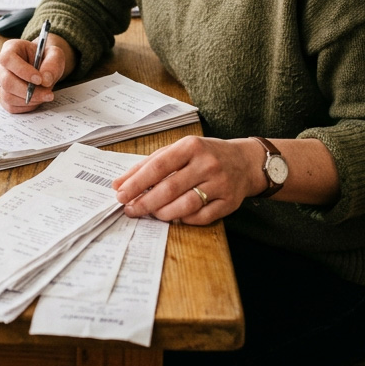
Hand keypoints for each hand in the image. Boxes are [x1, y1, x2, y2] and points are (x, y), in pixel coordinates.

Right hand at [0, 36, 68, 113]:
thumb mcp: (55, 55)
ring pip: (7, 96)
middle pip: (6, 81)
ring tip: (45, 95)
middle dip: (28, 91)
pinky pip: (10, 106)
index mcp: (10, 48)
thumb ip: (52, 64)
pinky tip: (37, 99)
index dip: (22, 70)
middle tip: (48, 93)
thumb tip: (45, 80)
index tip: (40, 79)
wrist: (42, 68)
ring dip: (29, 100)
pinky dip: (26, 106)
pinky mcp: (1, 96)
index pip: (8, 59)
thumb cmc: (45, 58)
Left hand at [112, 135, 263, 224]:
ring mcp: (220, 184)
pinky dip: (183, 219)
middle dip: (145, 202)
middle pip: (170, 188)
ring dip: (163, 213)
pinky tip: (174, 216)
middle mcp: (207, 164)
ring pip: (185, 205)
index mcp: (191, 146)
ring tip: (151, 213)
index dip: (137, 182)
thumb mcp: (179, 150)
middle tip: (131, 209)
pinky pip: (201, 217)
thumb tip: (119, 184)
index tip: (121, 194)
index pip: (158, 166)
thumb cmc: (205, 155)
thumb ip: (149, 164)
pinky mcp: (229, 203)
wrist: (245, 162)